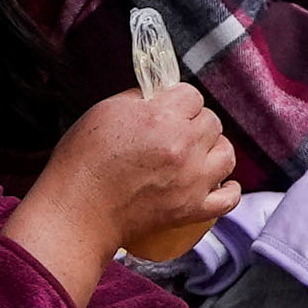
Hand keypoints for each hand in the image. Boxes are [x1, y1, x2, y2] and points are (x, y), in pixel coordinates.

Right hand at [12, 82, 241, 300]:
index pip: (192, 95)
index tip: (168, 108)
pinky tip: (218, 182)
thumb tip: (160, 96)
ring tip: (195, 154)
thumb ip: (139, 99)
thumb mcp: (104, 112)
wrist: (77, 212)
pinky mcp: (193, 209)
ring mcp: (193, 180)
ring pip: (227, 154)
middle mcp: (183, 147)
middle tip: (173, 132)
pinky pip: (229, 198)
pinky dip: (228, 189)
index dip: (178, 100)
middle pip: (212, 121)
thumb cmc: (82, 163)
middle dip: (193, 122)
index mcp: (161, 119)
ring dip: (213, 150)